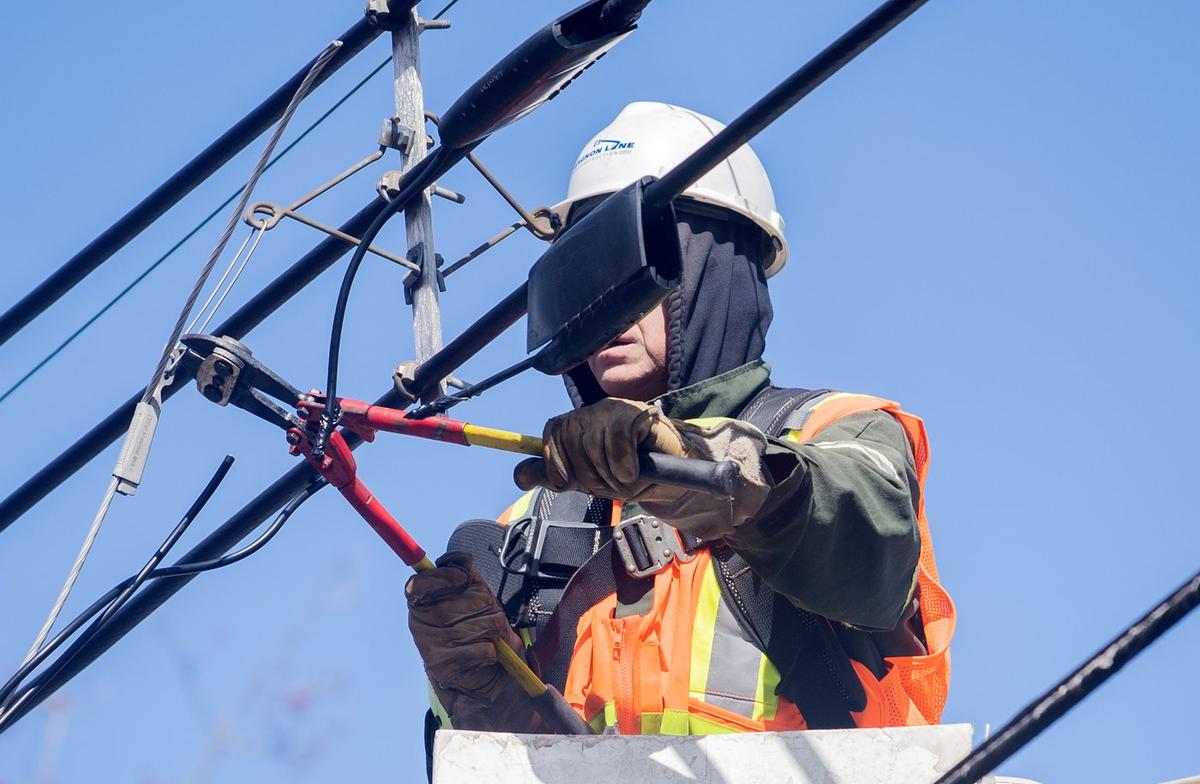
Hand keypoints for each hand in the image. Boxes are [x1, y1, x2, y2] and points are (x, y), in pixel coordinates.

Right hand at [406, 552, 528, 719]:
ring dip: (492, 630)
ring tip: (490, 637)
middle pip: (454, 602)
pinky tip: (487, 654)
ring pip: (474, 626)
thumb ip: (469, 577)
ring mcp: (428, 646)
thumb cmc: (480, 630)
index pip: (418, 584)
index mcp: (422, 603)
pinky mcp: (442, 667)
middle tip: (489, 615)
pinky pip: (480, 649)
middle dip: (483, 606)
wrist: (486, 676)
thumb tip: (463, 559)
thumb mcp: (478, 597)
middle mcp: (419, 624)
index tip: (462, 578)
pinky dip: (492, 651)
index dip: (441, 578)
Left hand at [513, 398, 690, 501]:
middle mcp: (592, 412)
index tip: (564, 482)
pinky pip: (617, 438)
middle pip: (571, 439)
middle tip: (607, 484)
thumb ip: (552, 476)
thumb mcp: (584, 480)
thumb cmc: (625, 476)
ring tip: (624, 479)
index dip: (553, 459)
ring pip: (593, 441)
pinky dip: (623, 464)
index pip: (552, 430)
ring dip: (608, 473)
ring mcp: (615, 409)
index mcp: (577, 424)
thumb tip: (519, 475)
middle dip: (587, 474)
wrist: (666, 481)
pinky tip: (634, 471)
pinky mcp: (638, 412)